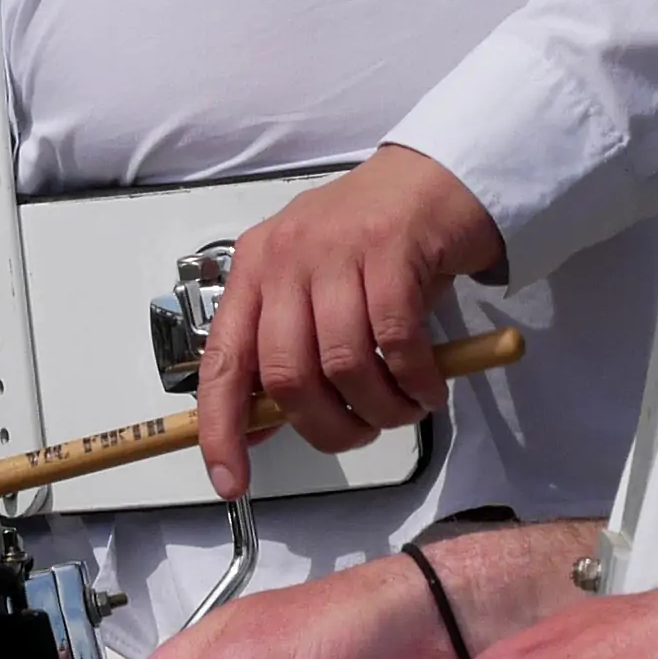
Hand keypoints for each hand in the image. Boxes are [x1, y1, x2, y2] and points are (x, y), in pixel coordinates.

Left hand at [195, 144, 504, 494]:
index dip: (222, 429)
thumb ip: (286, 349)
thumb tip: (260, 427)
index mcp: (254, 272)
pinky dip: (416, 380)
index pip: (222, 361)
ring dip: (380, 408)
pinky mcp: (391, 248)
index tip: (233, 482)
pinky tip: (429, 384)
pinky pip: (396, 341)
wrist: (434, 176)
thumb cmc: (373, 240)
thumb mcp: (316, 291)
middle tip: (362, 433)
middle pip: (286, 373)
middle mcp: (284, 258)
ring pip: (343, 364)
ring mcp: (336, 249)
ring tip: (406, 408)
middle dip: (327, 427)